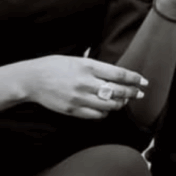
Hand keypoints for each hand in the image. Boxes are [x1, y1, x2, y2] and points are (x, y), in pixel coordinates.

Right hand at [17, 55, 148, 118]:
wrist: (32, 80)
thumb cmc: (54, 66)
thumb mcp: (77, 59)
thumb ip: (95, 67)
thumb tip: (115, 74)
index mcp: (88, 66)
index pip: (118, 74)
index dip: (134, 78)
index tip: (143, 81)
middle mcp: (86, 82)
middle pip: (117, 91)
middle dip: (132, 93)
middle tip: (139, 93)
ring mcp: (79, 98)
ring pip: (109, 105)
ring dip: (120, 104)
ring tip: (123, 101)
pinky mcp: (73, 110)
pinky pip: (96, 115)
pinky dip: (105, 113)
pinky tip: (106, 109)